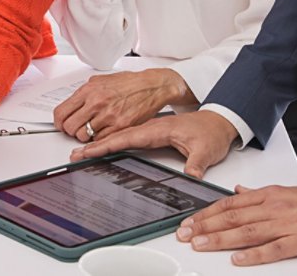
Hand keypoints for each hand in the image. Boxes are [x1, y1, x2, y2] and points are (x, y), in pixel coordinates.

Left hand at [53, 68, 194, 141]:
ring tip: (91, 129)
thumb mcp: (100, 81)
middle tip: (76, 128)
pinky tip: (104, 130)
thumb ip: (84, 93)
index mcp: (88, 91)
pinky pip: (100, 139)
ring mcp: (108, 116)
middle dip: (70, 130)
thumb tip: (71, 105)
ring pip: (84, 136)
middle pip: (70, 127)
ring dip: (85, 135)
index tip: (60, 124)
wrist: (151, 86)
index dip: (58, 122)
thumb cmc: (128, 83)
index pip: (61, 112)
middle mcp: (96, 103)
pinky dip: (99, 138)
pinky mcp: (120, 126)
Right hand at [70, 109, 237, 178]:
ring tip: (83, 151)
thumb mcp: (206, 150)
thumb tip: (191, 175)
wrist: (220, 121)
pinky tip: (105, 148)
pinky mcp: (154, 134)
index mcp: (159, 129)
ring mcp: (152, 130)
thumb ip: (196, 163)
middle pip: (118, 137)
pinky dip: (113, 143)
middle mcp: (152, 129)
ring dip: (101, 143)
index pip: (128, 138)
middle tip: (76, 154)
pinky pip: (128, 138)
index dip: (107, 145)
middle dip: (96, 144)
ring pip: (122, 137)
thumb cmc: (212, 132)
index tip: (90, 150)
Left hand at [175, 184, 296, 264]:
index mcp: (271, 195)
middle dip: (206, 226)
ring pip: (248, 231)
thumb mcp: (288, 194)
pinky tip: (238, 260)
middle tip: (186, 234)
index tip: (190, 222)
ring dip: (221, 239)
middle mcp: (276, 207)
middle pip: (234, 216)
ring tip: (201, 245)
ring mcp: (289, 223)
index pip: (231, 203)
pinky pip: (275, 249)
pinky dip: (255, 255)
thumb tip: (238, 190)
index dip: (207, 213)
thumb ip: (260, 194)